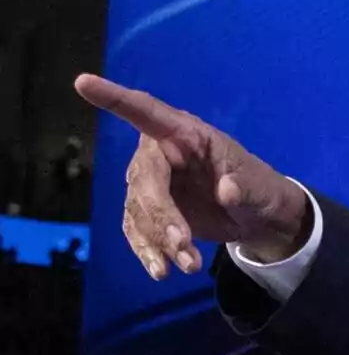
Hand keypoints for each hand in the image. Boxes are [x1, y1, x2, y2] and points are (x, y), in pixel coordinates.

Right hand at [74, 74, 310, 278]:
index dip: (115, 99)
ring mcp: (154, 184)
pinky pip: (137, 231)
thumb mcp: (260, 188)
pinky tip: (162, 271)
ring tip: (189, 266)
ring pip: (138, 211)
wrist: (259, 220)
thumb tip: (229, 191)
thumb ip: (244, 188)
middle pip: (143, 179)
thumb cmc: (260, 189)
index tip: (84, 83)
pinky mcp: (151, 213)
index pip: (147, 111)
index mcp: (187, 134)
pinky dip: (148, 252)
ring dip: (157, 241)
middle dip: (159, 214)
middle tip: (182, 244)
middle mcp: (162, 154)